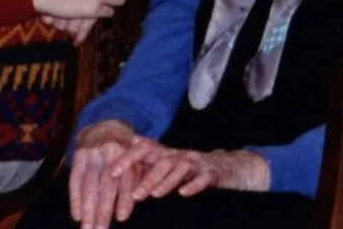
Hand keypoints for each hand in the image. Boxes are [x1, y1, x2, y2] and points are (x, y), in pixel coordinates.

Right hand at [69, 120, 136, 228]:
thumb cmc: (122, 151)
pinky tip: (77, 215)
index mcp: (127, 154)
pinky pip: (75, 180)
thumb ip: (133, 180)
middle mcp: (109, 153)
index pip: (125, 179)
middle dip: (103, 209)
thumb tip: (131, 205)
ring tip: (87, 227)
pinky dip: (75, 198)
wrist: (103, 126)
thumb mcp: (133, 160)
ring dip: (87, 208)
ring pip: (89, 184)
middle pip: (106, 185)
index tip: (122, 217)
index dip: (124, 198)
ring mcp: (92, 154)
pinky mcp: (78, 157)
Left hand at [127, 144, 269, 201]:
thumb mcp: (170, 162)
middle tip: (133, 194)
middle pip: (162, 161)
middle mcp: (181, 155)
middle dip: (147, 177)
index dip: (128, 159)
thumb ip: (150, 158)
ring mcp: (198, 163)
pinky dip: (194, 185)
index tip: (112, 173)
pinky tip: (184, 194)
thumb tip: (128, 147)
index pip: (145, 149)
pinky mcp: (213, 173)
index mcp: (167, 154)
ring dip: (166, 181)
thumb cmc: (193, 169)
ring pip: (181, 168)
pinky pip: (204, 177)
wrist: (229, 168)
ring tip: (153, 194)